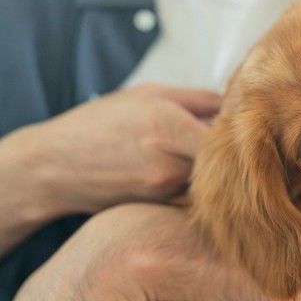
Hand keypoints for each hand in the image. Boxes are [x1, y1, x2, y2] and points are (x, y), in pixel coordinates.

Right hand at [0, 84, 220, 251]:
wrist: (52, 169)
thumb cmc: (98, 124)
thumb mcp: (147, 95)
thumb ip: (196, 98)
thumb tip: (234, 103)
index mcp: (167, 127)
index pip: (227, 136)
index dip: (241, 130)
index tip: (248, 122)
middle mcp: (170, 163)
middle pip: (223, 160)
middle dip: (232, 149)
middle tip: (238, 136)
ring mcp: (165, 190)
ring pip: (210, 178)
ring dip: (215, 166)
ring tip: (203, 149)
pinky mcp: (161, 206)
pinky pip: (193, 191)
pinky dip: (197, 180)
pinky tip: (186, 168)